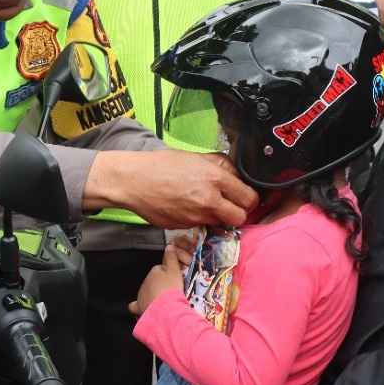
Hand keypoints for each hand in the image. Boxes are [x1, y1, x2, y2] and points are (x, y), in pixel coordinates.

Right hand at [86, 149, 255, 228]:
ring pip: (221, 224)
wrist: (134, 181)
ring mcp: (196, 217)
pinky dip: (200, 220)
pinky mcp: (184, 227)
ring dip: (220, 218)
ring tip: (207, 205)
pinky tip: (188, 207)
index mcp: (215, 178)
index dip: (250, 199)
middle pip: (240, 218)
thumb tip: (237, 175)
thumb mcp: (195, 157)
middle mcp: (208, 200)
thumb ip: (220, 165)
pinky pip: (201, 226)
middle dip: (239, 213)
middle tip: (232, 206)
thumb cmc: (162, 165)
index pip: (249, 198)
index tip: (245, 197)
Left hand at [128, 242, 186, 315]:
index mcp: (154, 271)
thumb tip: (169, 247)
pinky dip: (138, 307)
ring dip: (153, 295)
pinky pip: (135, 306)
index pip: (160, 269)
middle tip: (171, 291)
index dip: (168, 273)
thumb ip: (171, 258)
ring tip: (164, 302)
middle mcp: (146, 282)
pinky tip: (144, 308)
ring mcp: (142, 294)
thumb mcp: (175, 270)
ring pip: (147, 292)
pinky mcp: (140, 306)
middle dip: (160, 285)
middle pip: (153, 281)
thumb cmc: (171, 290)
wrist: (166, 309)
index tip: (175, 278)